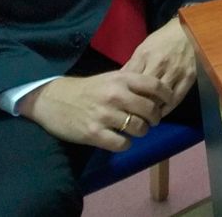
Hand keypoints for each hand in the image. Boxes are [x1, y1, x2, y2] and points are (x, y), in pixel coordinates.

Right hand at [17, 71, 171, 151]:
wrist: (53, 99)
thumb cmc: (87, 89)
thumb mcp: (111, 78)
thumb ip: (133, 83)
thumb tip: (159, 92)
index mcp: (121, 79)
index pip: (155, 86)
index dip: (167, 96)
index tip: (169, 102)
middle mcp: (115, 96)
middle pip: (150, 110)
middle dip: (155, 118)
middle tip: (151, 121)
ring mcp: (104, 115)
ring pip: (139, 128)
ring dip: (141, 131)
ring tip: (136, 129)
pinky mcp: (94, 133)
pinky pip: (122, 144)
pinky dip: (125, 144)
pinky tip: (121, 139)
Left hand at [123, 17, 195, 115]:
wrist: (188, 31)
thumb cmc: (162, 40)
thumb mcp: (142, 49)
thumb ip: (131, 66)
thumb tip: (117, 83)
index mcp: (144, 57)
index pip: (131, 82)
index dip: (124, 96)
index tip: (120, 107)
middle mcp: (160, 64)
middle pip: (145, 92)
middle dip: (137, 106)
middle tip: (132, 117)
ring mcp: (176, 71)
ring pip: (160, 98)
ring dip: (152, 110)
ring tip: (145, 118)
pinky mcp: (189, 77)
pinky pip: (176, 98)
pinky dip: (167, 108)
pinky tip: (161, 112)